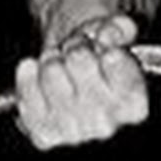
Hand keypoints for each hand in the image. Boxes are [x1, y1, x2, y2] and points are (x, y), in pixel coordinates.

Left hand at [15, 15, 147, 149]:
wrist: (67, 76)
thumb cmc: (93, 55)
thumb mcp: (110, 32)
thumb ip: (118, 28)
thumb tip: (110, 33)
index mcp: (133, 104)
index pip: (115, 60)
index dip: (103, 43)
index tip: (102, 44)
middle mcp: (108, 125)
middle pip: (79, 59)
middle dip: (74, 46)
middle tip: (75, 52)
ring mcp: (74, 132)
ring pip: (51, 71)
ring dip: (50, 59)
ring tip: (58, 65)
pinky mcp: (44, 133)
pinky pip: (27, 91)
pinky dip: (27, 76)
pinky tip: (36, 73)